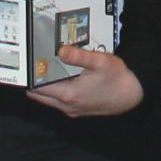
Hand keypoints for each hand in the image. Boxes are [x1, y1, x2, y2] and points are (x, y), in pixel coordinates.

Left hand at [25, 46, 144, 117]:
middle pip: (37, 94)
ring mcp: (71, 109)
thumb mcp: (100, 62)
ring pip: (46, 99)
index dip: (29, 75)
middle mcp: (66, 105)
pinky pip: (57, 101)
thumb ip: (78, 56)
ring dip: (44, 85)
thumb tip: (60, 50)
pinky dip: (54, 90)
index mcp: (68, 94)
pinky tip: (63, 77)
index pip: (36, 87)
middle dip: (34, 80)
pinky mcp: (76, 110)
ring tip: (48, 67)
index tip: (27, 62)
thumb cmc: (118, 79)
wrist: (132, 96)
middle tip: (35, 63)